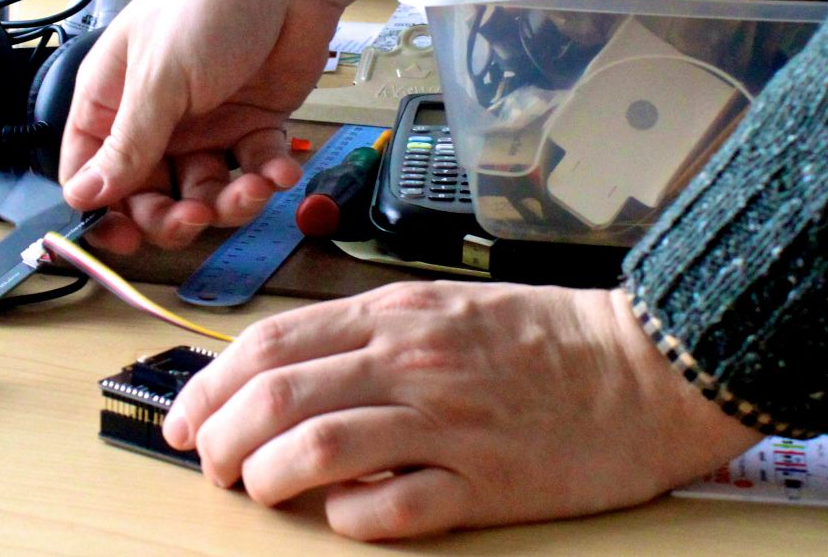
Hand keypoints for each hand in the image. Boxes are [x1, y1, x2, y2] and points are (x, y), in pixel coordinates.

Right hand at [59, 0, 452, 250]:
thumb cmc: (213, 0)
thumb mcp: (162, 77)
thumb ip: (129, 142)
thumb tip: (85, 196)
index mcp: (111, 97)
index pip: (90, 171)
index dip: (102, 210)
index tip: (123, 238)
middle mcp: (154, 115)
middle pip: (148, 194)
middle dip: (171, 215)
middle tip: (196, 218)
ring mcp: (204, 122)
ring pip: (204, 191)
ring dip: (228, 201)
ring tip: (253, 187)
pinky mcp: (251, 123)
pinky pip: (251, 169)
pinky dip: (266, 176)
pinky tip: (280, 169)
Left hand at [163, 283, 762, 539]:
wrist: (644, 366)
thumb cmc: (542, 338)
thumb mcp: (440, 309)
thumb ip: (365, 335)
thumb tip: (284, 376)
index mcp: (394, 316)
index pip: (269, 342)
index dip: (208, 383)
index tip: (184, 415)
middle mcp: (409, 362)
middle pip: (276, 395)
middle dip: (218, 435)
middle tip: (206, 462)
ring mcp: (445, 423)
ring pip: (316, 447)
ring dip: (265, 476)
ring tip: (257, 491)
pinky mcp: (484, 483)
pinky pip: (390, 508)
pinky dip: (347, 517)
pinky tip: (339, 516)